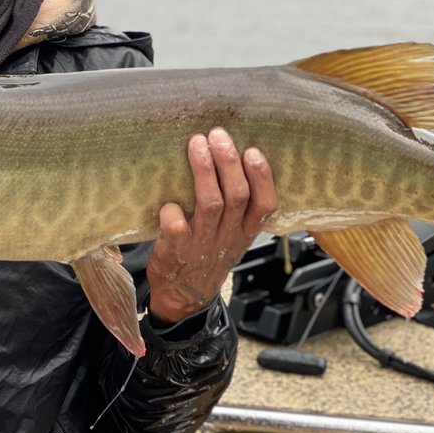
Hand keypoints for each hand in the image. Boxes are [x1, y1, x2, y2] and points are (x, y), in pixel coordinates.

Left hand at [147, 128, 276, 324]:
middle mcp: (228, 237)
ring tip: (196, 145)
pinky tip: (168, 202)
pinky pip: (177, 232)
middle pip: (236, 196)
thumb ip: (237, 206)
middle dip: (228, 162)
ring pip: (210, 205)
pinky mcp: (175, 254)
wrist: (184, 297)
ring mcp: (202, 246)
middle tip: (217, 135)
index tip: (252, 150)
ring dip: (204, 173)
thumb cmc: (208, 254)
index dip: (262, 177)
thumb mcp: (233, 235)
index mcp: (245, 232)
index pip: (265, 204)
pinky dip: (173, 215)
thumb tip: (232, 154)